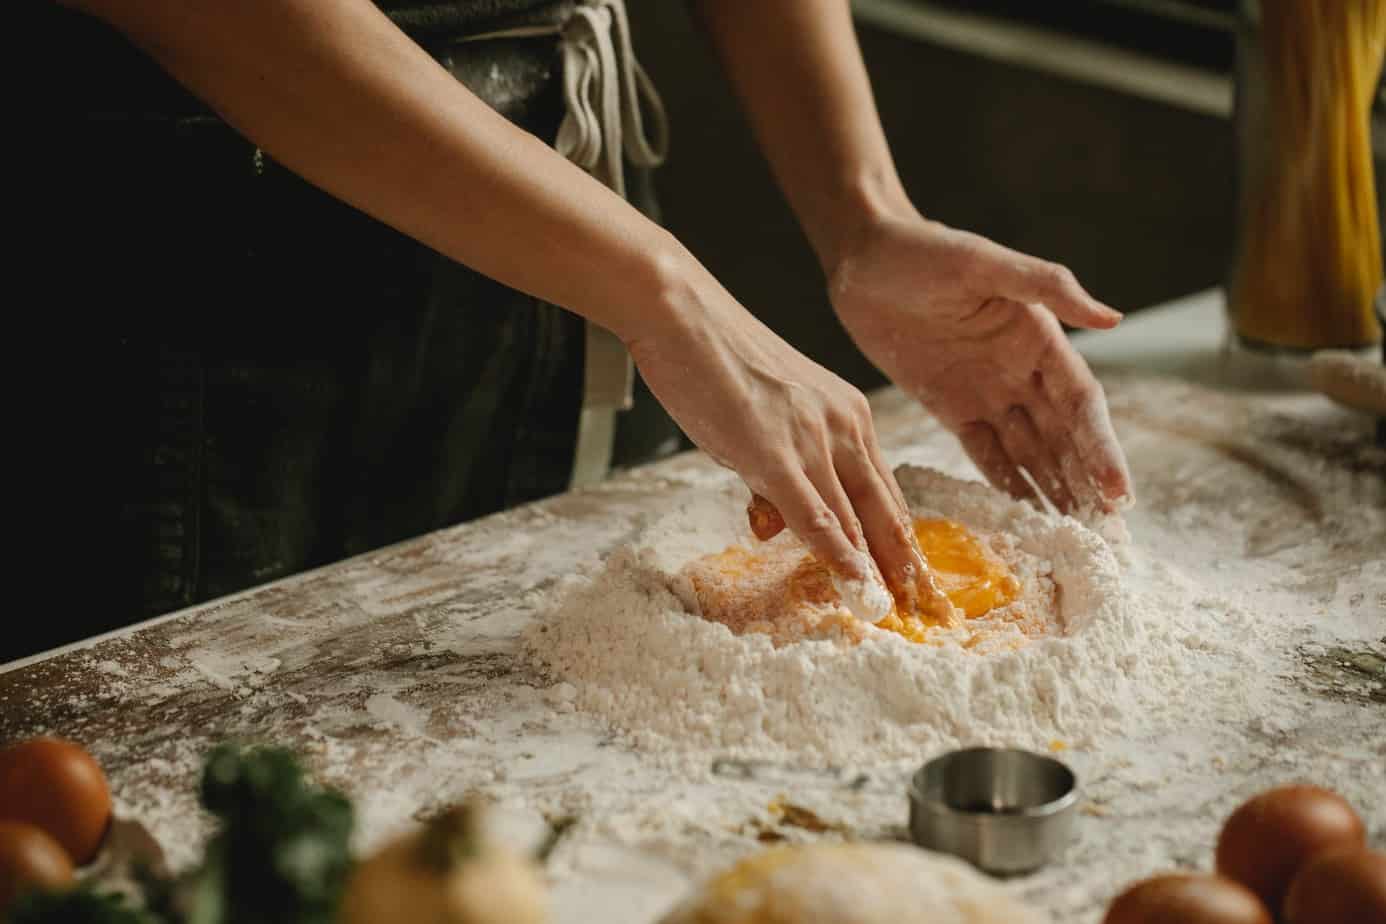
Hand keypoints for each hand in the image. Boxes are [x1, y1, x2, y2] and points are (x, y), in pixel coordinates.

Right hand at [624, 267, 930, 600]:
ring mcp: (813, 439)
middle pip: (886, 510)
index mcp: (848, 414)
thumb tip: (773, 524)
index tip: (916, 579)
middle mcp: (844, 425)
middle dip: (907, 565)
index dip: (902, 540)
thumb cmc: (717, 360)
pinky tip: (856, 585)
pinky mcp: (776, 452)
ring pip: (855, 518)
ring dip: (877, 571)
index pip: (886, 491)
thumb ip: (774, 473)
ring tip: (897, 612)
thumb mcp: (763, 419)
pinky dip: (838, 555)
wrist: (683, 314)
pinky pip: (816, 515)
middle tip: (929, 610)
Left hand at [828, 214, 1132, 513]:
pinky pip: (985, 453)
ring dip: (1054, 491)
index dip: (1101, 449)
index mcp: (1041, 338)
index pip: (1082, 405)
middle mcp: (1022, 370)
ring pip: (1030, 452)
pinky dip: (1007, 484)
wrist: (862, 260)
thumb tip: (1113, 320)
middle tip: (1108, 537)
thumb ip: (1046, 287)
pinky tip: (1025, 517)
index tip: (1118, 493)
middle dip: (1087, 484)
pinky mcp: (950, 406)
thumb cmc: (924, 250)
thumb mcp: (983, 262)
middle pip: (1064, 438)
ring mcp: (988, 392)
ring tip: (1075, 538)